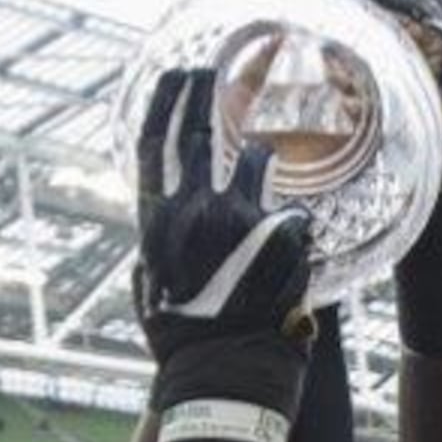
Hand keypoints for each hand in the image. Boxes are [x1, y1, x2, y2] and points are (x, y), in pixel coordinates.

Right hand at [133, 67, 311, 369]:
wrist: (223, 367)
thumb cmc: (182, 338)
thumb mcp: (148, 290)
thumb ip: (150, 256)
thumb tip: (148, 249)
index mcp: (158, 221)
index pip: (157, 144)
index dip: (166, 103)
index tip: (175, 75)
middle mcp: (195, 208)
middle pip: (203, 133)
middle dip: (206, 97)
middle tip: (211, 74)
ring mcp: (239, 215)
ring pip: (257, 158)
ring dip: (261, 159)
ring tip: (263, 165)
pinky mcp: (278, 232)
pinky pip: (292, 208)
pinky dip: (293, 219)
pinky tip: (293, 239)